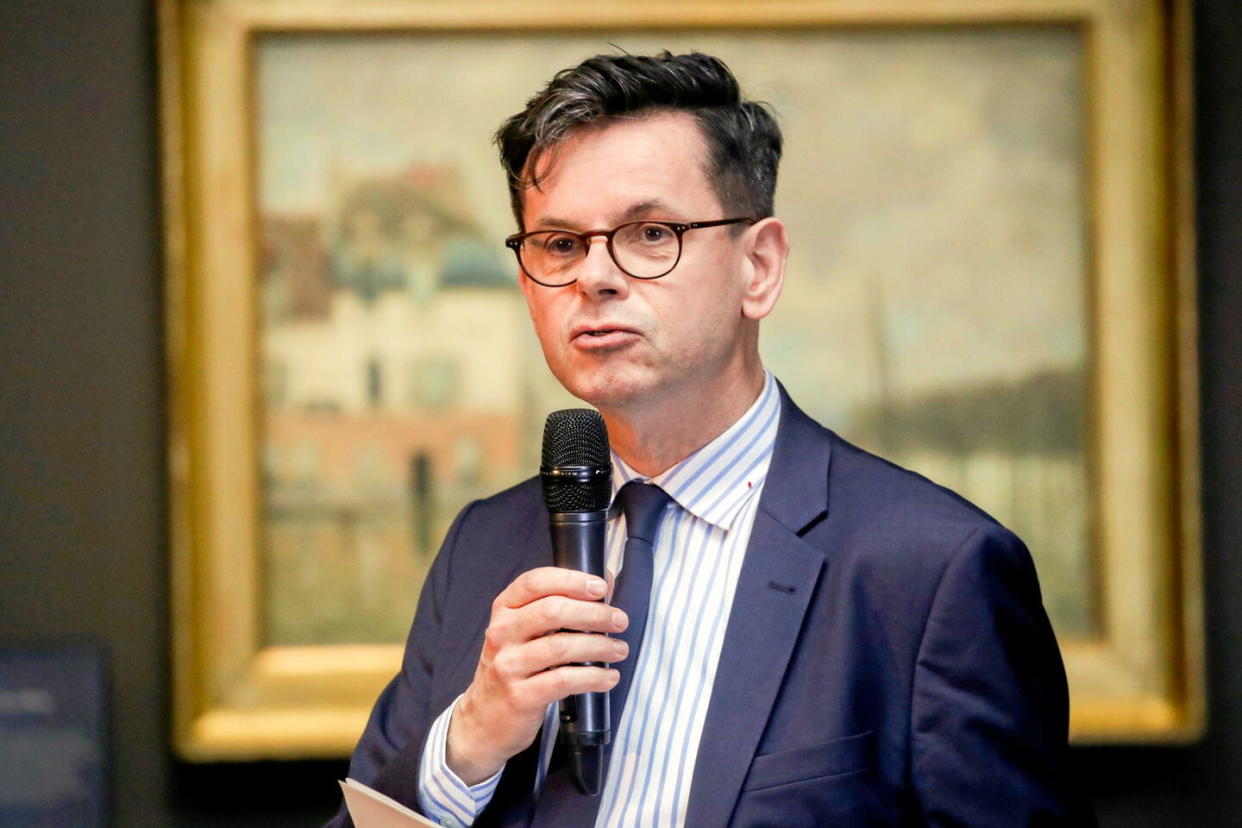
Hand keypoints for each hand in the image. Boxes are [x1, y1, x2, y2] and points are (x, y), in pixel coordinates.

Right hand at [446, 567, 627, 784]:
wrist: (484, 719)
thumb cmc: (514, 668)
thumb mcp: (524, 632)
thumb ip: (559, 605)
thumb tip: (605, 580)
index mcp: (504, 609)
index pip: (536, 582)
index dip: (572, 580)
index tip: (601, 587)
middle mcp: (501, 633)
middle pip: (553, 610)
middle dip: (594, 613)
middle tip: (619, 620)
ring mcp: (508, 665)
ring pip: (561, 646)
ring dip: (599, 646)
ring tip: (619, 649)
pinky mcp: (520, 696)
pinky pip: (563, 681)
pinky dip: (593, 677)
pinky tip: (608, 677)